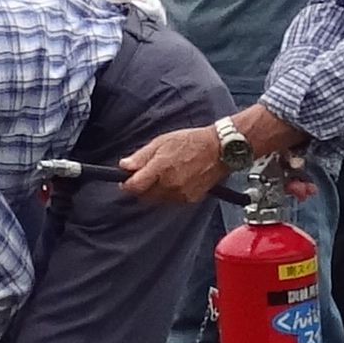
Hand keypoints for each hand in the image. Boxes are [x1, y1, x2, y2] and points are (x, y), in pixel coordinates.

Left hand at [119, 122, 237, 209]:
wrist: (219, 150)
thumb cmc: (191, 141)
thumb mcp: (162, 142)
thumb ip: (141, 157)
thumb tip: (124, 166)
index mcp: (160, 168)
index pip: (134, 186)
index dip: (127, 184)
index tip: (125, 180)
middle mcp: (170, 184)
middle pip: (144, 196)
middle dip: (141, 187)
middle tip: (145, 175)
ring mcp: (181, 194)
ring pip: (158, 200)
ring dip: (155, 191)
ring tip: (165, 174)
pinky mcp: (190, 199)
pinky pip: (172, 200)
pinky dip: (169, 193)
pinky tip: (177, 179)